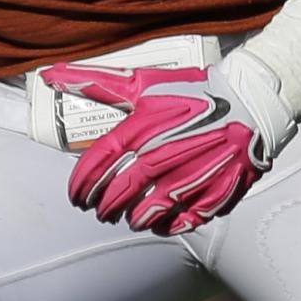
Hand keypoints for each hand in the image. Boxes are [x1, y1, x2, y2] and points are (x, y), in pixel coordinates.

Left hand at [38, 58, 294, 235]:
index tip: (76, 196)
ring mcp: (191, 176)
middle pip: (119, 194)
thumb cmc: (193, 92)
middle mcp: (164, 154)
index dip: (81, 185)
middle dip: (103, 207)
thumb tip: (50, 75)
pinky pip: (183, 221)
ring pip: (149, 213)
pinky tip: (160, 222)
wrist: (249, 101)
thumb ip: (95, 83)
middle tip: (99, 210)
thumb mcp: (144, 83)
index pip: (98, 164)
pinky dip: (168, 226)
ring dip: (133, 219)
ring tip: (128, 217)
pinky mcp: (215, 192)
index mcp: (144, 127)